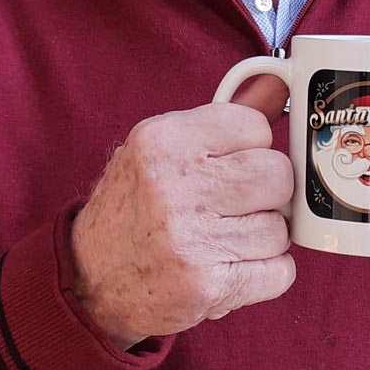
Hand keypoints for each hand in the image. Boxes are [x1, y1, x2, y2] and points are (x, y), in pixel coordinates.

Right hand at [71, 97, 295, 349]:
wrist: (88, 278)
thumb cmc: (133, 207)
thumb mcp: (162, 149)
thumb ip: (224, 119)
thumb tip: (278, 82)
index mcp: (161, 141)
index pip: (255, 127)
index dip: (252, 148)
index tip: (231, 165)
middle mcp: (173, 187)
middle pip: (276, 175)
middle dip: (267, 193)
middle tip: (235, 205)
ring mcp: (191, 241)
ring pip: (280, 227)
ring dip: (262, 237)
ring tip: (223, 239)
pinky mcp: (207, 287)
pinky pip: (281, 271)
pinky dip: (265, 273)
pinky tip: (231, 267)